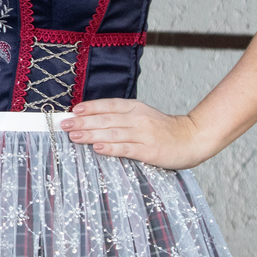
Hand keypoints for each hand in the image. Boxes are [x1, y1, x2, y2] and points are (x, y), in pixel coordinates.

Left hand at [59, 98, 215, 169]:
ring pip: (112, 133)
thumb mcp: (142, 115)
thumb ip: (120, 116)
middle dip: (83, 122)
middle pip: (106, 119)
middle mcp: (138, 118)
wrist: (192, 138)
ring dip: (91, 134)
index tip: (73, 111)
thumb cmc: (163, 129)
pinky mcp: (149, 150)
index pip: (108, 105)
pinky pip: (126, 148)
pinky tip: (97, 148)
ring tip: (74, 136)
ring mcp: (144, 134)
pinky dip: (110, 148)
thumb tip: (91, 118)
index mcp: (135, 107)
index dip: (90, 107)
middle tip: (65, 125)